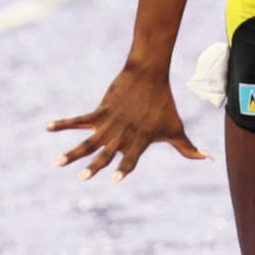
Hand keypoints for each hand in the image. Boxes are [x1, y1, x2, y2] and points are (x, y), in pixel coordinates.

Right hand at [48, 67, 207, 181]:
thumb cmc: (164, 105)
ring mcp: (110, 123)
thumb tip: (208, 159)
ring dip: (72, 153)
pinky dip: (62, 124)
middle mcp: (123, 134)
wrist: (149, 74)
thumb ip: (188, 148)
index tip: (115, 179)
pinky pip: (78, 120)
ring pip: (87, 141)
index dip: (124, 168)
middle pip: (105, 153)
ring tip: (56, 163)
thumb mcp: (176, 128)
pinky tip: (46, 128)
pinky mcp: (100, 111)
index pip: (131, 158)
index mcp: (141, 141)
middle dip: (93, 166)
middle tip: (81, 178)